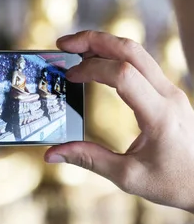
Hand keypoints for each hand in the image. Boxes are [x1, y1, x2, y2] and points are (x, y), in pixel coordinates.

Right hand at [44, 30, 193, 212]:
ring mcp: (171, 92)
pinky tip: (96, 64)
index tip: (68, 76)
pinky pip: (141, 65)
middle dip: (95, 41)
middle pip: (131, 51)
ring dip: (105, 45)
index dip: (91, 69)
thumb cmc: (171, 183)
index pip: (123, 75)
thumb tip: (51, 154)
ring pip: (138, 53)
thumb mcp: (126, 176)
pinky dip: (115, 58)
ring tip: (75, 50)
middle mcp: (169, 96)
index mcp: (159, 115)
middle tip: (64, 44)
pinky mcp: (168, 94)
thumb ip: (88, 160)